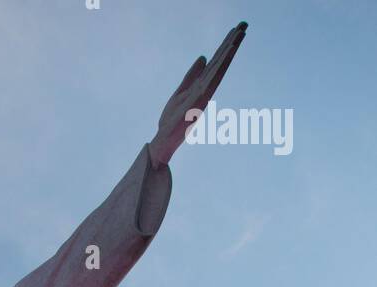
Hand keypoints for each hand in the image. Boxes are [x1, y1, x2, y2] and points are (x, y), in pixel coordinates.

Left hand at [149, 21, 247, 167]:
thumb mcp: (181, 90)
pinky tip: (225, 56)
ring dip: (229, 51)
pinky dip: (219, 67)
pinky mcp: (198, 101)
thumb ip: (192, 74)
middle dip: (232, 42)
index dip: (225, 45)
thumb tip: (204, 57)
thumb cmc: (172, 118)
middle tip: (245, 23)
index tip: (236, 29)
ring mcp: (203, 93)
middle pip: (221, 60)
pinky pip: (211, 80)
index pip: (216, 61)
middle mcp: (205, 87)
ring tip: (240, 33)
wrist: (164, 139)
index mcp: (202, 84)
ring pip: (219, 68)